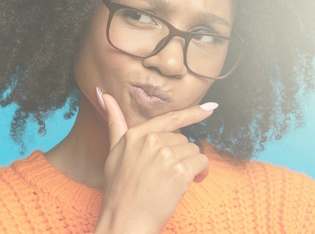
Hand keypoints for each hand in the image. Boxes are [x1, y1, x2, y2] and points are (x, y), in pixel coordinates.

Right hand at [93, 87, 216, 233]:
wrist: (125, 220)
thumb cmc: (119, 189)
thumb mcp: (114, 152)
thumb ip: (114, 122)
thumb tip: (103, 94)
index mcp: (136, 134)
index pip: (170, 119)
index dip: (193, 113)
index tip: (212, 108)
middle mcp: (151, 141)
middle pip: (182, 139)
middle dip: (180, 156)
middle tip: (168, 174)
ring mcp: (165, 156)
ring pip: (193, 151)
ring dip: (191, 165)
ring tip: (175, 181)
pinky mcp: (179, 171)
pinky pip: (202, 163)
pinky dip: (201, 173)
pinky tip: (191, 182)